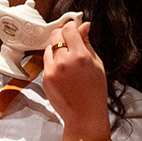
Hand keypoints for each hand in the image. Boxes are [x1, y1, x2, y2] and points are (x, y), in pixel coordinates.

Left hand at [42, 21, 109, 140]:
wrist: (84, 115)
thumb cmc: (94, 91)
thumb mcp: (97, 64)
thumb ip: (87, 43)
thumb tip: (84, 25)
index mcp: (80, 56)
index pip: (68, 29)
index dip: (72, 27)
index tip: (74, 30)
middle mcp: (64, 61)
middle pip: (55, 35)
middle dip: (63, 35)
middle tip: (70, 43)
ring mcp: (52, 70)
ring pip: (49, 48)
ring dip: (57, 49)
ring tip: (68, 62)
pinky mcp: (44, 78)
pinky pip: (46, 62)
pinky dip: (53, 63)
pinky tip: (63, 73)